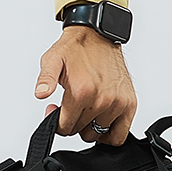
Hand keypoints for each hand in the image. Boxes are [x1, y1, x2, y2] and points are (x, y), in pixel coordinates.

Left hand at [34, 25, 136, 145]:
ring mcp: (118, 103)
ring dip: (89, 127)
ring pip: (98, 135)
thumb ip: (45, 79)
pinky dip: (109, 134)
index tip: (55, 110)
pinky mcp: (130, 104)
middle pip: (81, 132)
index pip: (66, 127)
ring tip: (84, 110)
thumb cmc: (76, 48)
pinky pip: (120, 135)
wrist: (98, 35)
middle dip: (71, 122)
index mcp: (81, 91)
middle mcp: (102, 100)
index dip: (56, 122)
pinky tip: (99, 121)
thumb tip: (41, 94)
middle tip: (69, 107)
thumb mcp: (52, 59)